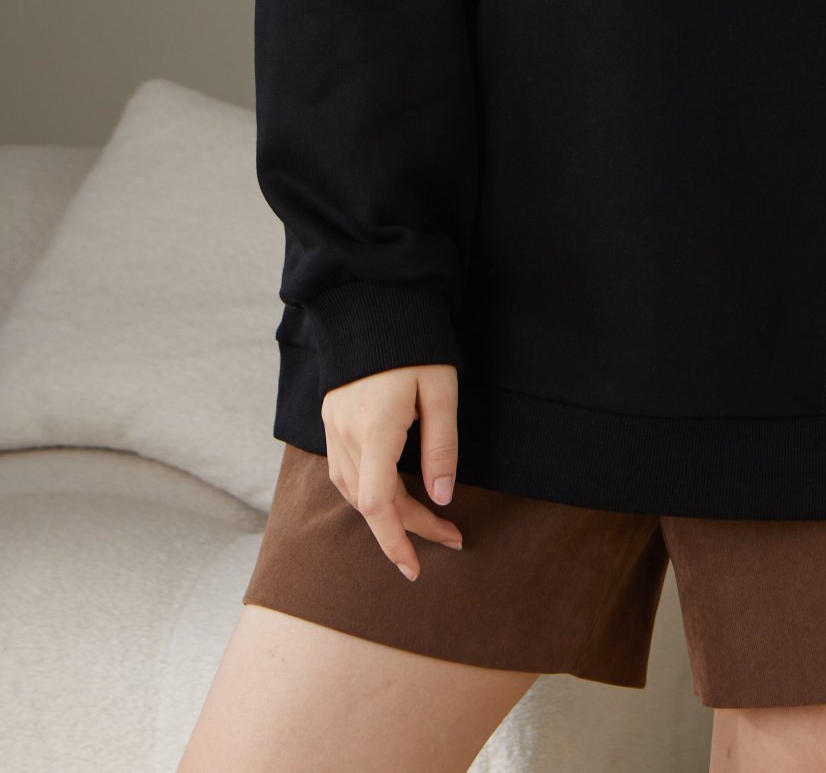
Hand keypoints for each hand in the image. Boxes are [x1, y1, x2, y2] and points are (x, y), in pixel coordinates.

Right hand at [320, 363, 465, 577]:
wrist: (373, 302)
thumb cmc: (415, 344)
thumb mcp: (440, 390)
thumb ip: (441, 445)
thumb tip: (442, 496)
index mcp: (374, 428)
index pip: (378, 503)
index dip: (397, 541)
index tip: (417, 568)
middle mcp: (345, 434)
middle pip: (369, 503)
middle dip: (406, 528)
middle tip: (448, 535)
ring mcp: (333, 427)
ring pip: (353, 491)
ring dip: (388, 511)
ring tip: (425, 516)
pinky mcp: (330, 420)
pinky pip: (344, 471)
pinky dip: (368, 491)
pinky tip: (393, 493)